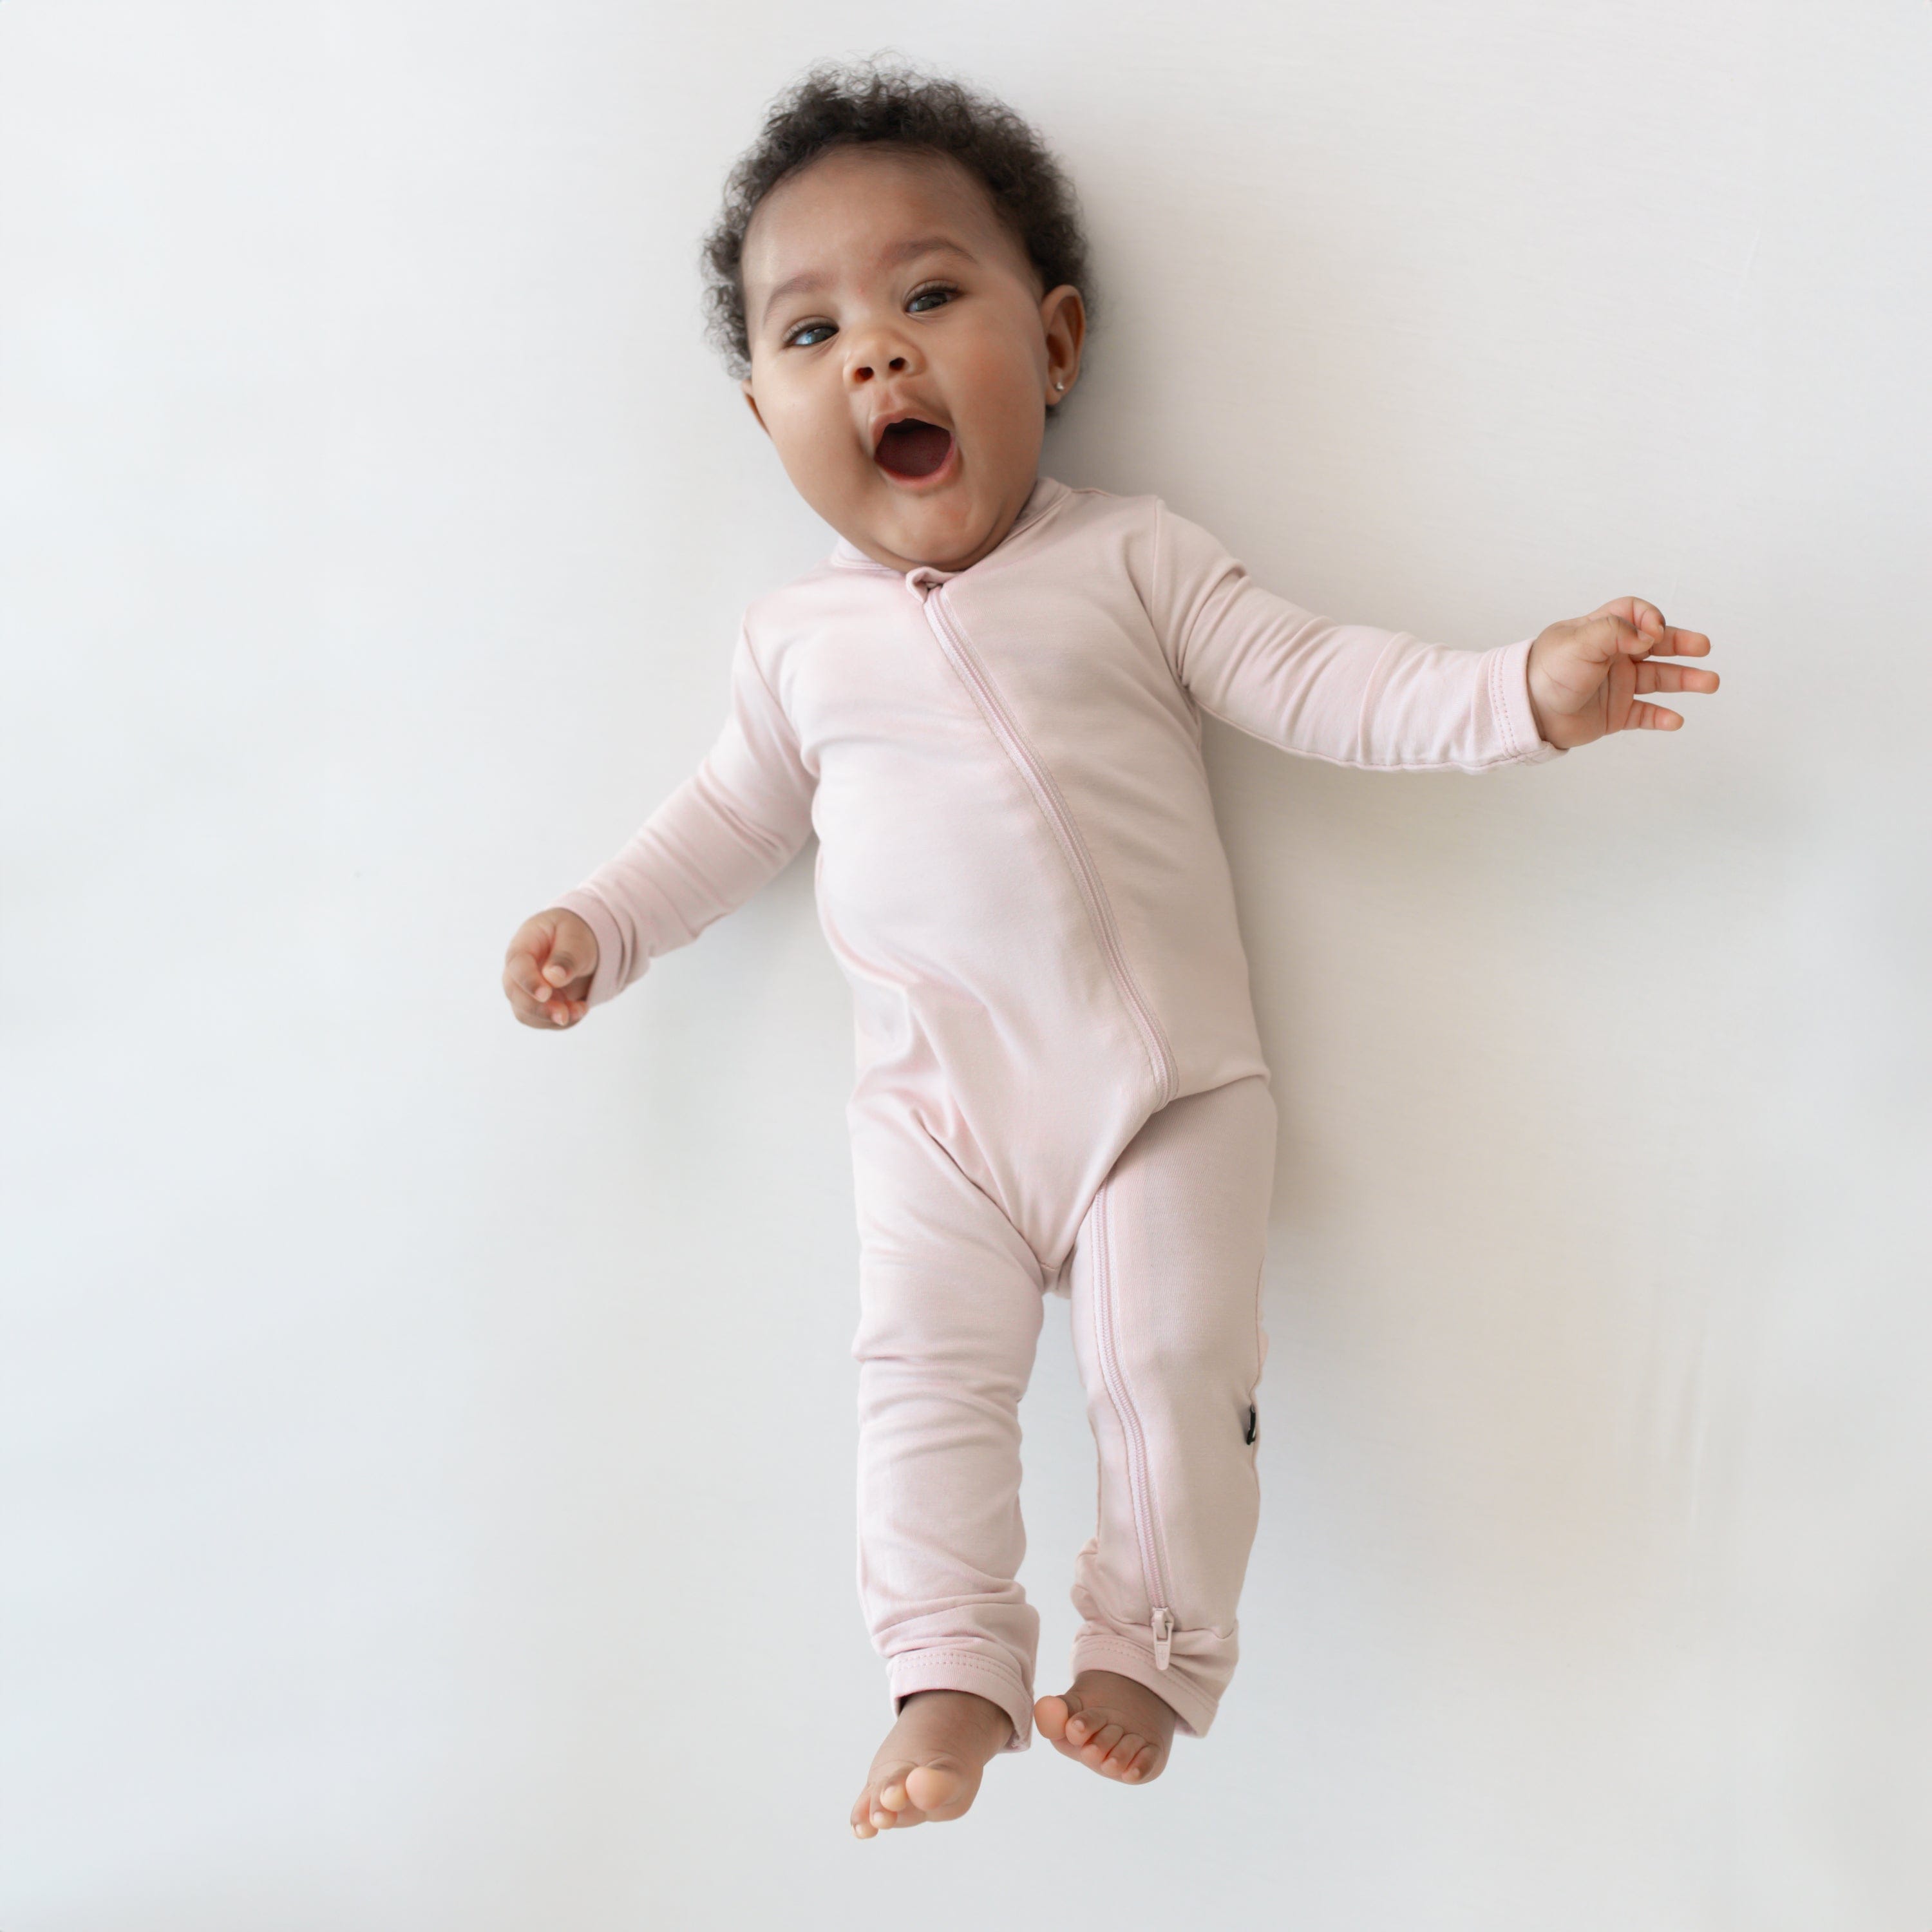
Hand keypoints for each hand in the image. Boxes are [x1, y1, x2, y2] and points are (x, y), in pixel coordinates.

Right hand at [503, 907, 598, 1029]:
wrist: (580, 947)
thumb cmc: (574, 935)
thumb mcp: (577, 938)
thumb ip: (567, 956)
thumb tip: (553, 977)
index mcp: (524, 943)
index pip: (517, 964)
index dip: (528, 981)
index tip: (545, 994)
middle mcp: (518, 969)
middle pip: (515, 993)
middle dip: (538, 1008)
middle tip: (564, 1015)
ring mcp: (524, 989)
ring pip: (525, 1013)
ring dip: (552, 1018)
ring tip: (580, 1010)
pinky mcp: (536, 1005)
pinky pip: (541, 1021)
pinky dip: (561, 1022)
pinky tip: (579, 1009)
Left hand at [1525, 597, 1718, 749]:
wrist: (1525, 712)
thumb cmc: (1546, 672)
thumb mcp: (1578, 642)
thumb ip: (1614, 632)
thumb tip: (1650, 634)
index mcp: (1601, 632)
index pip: (1635, 614)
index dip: (1649, 618)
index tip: (1654, 631)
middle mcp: (1613, 656)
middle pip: (1656, 644)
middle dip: (1682, 644)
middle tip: (1704, 647)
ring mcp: (1616, 685)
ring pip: (1659, 679)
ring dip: (1685, 680)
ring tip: (1710, 682)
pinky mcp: (1615, 713)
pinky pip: (1645, 714)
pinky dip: (1661, 718)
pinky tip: (1675, 721)